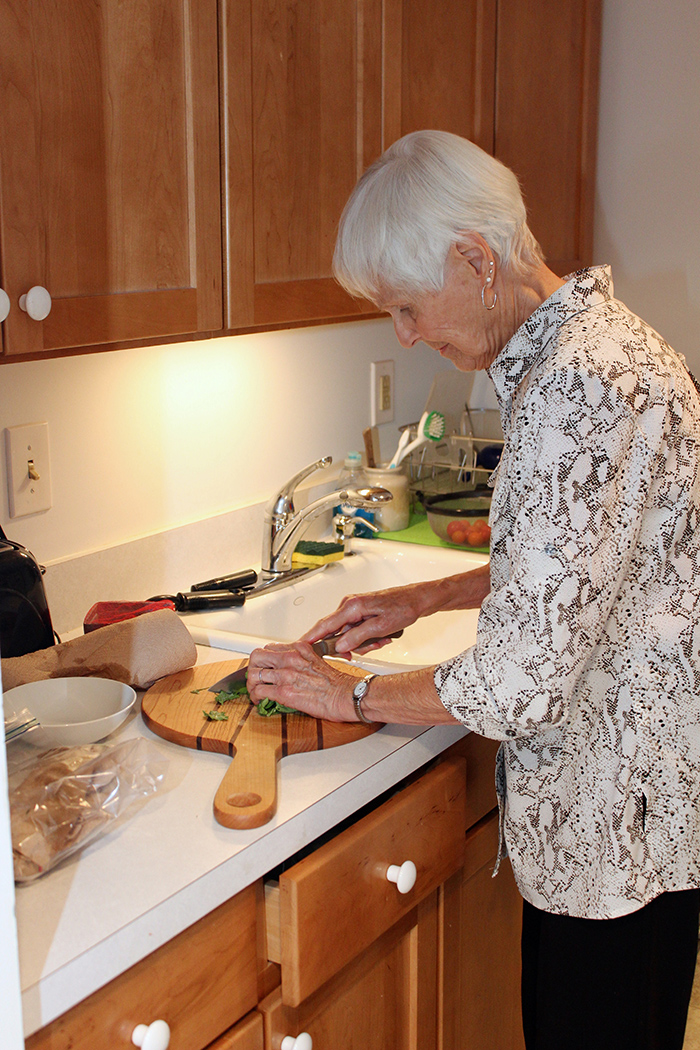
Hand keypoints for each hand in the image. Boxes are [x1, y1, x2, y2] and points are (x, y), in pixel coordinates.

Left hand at [246, 642, 357, 720]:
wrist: (346, 695)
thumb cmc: (337, 683)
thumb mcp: (318, 660)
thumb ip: (302, 658)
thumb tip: (291, 665)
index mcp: (298, 649)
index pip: (269, 648)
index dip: (264, 660)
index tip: (264, 668)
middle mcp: (290, 659)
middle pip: (256, 656)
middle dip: (252, 668)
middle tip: (256, 678)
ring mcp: (285, 675)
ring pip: (253, 674)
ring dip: (251, 685)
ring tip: (256, 691)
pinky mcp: (284, 692)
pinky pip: (258, 691)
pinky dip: (255, 697)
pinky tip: (260, 700)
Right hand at [300, 583, 427, 654]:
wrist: (418, 599)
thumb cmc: (403, 607)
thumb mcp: (380, 627)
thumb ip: (357, 638)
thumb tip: (340, 647)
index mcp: (351, 606)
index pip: (324, 625)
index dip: (311, 638)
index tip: (300, 647)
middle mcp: (350, 605)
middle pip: (337, 632)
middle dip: (350, 645)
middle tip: (363, 651)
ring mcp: (356, 608)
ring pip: (349, 634)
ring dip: (363, 642)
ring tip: (381, 640)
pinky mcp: (362, 612)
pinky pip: (357, 630)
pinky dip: (367, 637)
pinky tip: (381, 637)